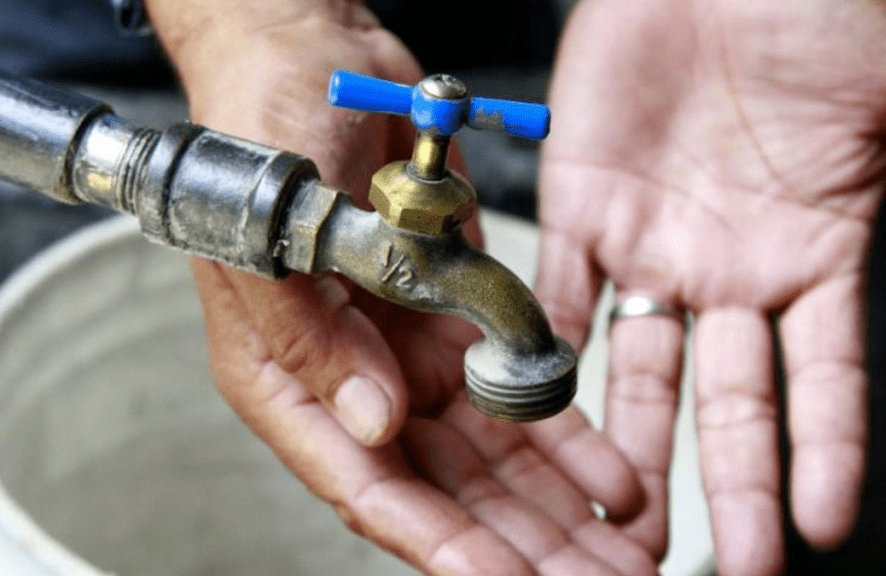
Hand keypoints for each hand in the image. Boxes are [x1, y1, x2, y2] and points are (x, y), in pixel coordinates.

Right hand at [147, 2, 658, 573]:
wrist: (306, 58)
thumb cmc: (261, 141)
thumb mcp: (271, 240)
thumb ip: (316, 342)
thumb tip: (377, 428)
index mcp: (294, 381)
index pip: (369, 488)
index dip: (441, 544)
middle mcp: (356, 383)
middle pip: (447, 492)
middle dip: (522, 547)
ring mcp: (410, 356)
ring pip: (493, 458)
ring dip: (558, 509)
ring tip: (624, 553)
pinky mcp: (457, 320)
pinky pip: (518, 391)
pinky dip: (567, 436)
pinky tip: (616, 478)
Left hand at [537, 0, 885, 573]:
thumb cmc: (801, 9)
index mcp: (809, 255)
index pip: (825, 379)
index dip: (827, 451)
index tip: (825, 523)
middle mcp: (727, 271)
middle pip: (730, 402)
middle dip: (731, 484)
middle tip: (733, 562)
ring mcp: (651, 249)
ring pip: (639, 372)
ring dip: (634, 448)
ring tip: (626, 521)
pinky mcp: (582, 213)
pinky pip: (561, 298)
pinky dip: (550, 354)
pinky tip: (548, 417)